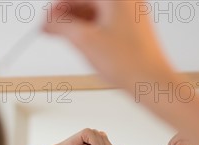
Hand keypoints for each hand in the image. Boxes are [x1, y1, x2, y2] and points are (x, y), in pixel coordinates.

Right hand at [43, 1, 174, 89]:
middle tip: (51, 29)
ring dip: (77, 22)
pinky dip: (91, 29)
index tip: (46, 21)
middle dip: (66, 15)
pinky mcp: (133, 28)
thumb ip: (62, 27)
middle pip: (87, 1)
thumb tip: (48, 23)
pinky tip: (81, 42)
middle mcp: (126, 1)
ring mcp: (131, 14)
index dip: (57, 8)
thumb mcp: (85, 41)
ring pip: (96, 11)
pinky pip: (106, 21)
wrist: (152, 82)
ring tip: (64, 37)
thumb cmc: (131, 63)